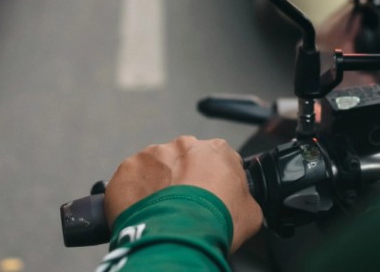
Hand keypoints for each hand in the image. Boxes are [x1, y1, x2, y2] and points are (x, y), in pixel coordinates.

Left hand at [104, 136, 262, 250]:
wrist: (179, 234)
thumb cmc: (217, 221)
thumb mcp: (251, 213)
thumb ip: (245, 199)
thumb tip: (242, 205)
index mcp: (217, 150)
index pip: (217, 161)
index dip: (213, 183)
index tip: (210, 200)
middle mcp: (184, 145)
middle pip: (183, 161)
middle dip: (183, 180)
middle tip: (184, 207)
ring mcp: (153, 155)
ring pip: (155, 169)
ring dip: (157, 186)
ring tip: (161, 213)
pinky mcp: (128, 169)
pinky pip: (130, 182)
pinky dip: (133, 196)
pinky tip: (142, 214)